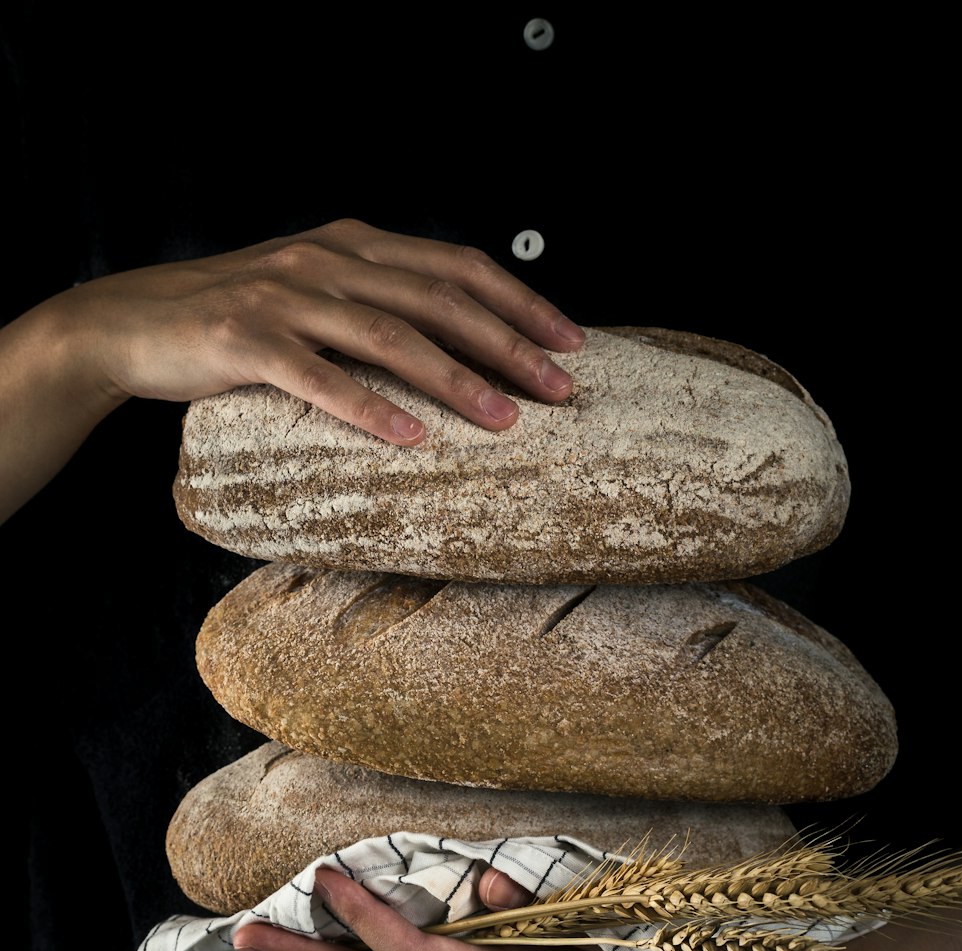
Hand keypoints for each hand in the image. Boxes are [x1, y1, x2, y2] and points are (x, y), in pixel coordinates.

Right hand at [1, 219, 584, 521]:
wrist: (130, 321)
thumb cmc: (236, 318)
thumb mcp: (314, 291)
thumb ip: (374, 301)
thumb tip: (454, 344)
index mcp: (352, 243)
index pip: (456, 265)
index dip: (520, 301)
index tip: (571, 342)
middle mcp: (325, 258)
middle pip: (437, 298)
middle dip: (508, 344)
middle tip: (559, 390)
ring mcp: (285, 295)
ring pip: (388, 334)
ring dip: (454, 379)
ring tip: (504, 423)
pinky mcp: (243, 338)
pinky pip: (317, 376)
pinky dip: (368, 407)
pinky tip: (412, 438)